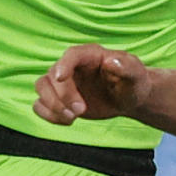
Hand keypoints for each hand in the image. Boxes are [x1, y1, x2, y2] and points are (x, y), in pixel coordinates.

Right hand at [37, 43, 154, 124]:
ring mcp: (63, 82)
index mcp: (90, 55)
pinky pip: (40, 104)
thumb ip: (127, 67)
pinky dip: (48, 115)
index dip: (63, 65)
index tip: (60, 78)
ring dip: (52, 105)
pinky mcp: (58, 98)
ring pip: (41, 87)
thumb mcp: (136, 74)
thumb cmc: (133, 82)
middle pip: (52, 75)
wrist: (128, 98)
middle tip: (80, 111)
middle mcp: (72, 66)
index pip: (71, 55)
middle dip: (63, 96)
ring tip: (72, 117)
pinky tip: (68, 121)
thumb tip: (111, 61)